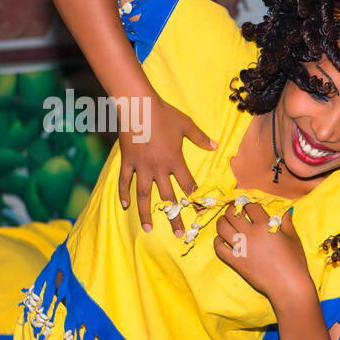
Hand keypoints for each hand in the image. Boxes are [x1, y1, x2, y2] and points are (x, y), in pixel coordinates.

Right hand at [120, 97, 217, 235]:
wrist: (138, 105)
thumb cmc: (164, 113)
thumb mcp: (186, 125)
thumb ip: (201, 138)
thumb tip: (215, 146)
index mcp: (175, 161)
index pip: (188, 186)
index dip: (196, 199)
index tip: (201, 213)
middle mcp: (159, 168)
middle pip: (168, 198)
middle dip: (174, 217)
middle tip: (178, 235)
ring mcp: (141, 166)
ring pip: (144, 195)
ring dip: (146, 213)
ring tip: (148, 228)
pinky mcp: (127, 161)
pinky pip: (124, 181)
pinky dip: (123, 193)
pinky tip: (124, 206)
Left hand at [214, 203, 309, 302]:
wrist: (288, 284)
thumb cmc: (294, 261)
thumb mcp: (293, 238)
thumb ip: (287, 223)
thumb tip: (286, 211)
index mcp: (265, 226)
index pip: (250, 207)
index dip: (247, 204)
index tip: (247, 206)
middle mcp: (250, 234)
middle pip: (232, 214)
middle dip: (231, 209)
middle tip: (234, 211)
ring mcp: (241, 248)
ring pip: (222, 228)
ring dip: (221, 222)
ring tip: (225, 222)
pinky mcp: (236, 261)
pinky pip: (219, 248)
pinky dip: (218, 242)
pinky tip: (222, 240)